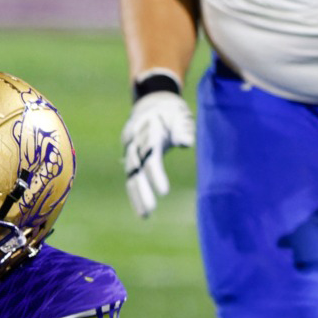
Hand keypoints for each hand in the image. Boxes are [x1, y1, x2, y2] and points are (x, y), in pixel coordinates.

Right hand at [121, 90, 194, 217]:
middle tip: (149, 212)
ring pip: (131, 176)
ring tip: (145, 216)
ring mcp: (131, 150)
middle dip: (142, 191)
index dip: (156, 175)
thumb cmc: (171, 111)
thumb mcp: (180, 115)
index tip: (164, 192)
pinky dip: (135, 192)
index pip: (151, 156)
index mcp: (149, 131)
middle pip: (136, 169)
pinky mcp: (132, 157)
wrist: (153, 102)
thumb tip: (186, 144)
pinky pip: (132, 177)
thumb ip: (182, 128)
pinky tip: (141, 209)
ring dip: (137, 196)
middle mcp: (135, 142)